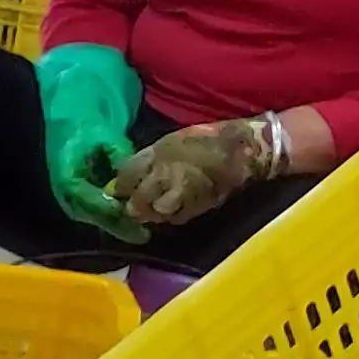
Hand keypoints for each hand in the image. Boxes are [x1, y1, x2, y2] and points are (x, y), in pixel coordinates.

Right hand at [36, 43, 143, 239]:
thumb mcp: (101, 131)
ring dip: (114, 217)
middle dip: (118, 224)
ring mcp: (67, 179)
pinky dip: (109, 204)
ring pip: (92, 208)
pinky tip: (126, 203)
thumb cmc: (78, 106)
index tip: (142, 229)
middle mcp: (64, 183)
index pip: (96, 206)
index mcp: (68, 175)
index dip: (119, 219)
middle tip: (144, 231)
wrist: (59, 89)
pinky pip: (91, 196)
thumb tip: (132, 178)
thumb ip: (117, 155)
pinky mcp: (72, 174)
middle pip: (93, 214)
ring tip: (140, 221)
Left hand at [115, 113, 279, 231]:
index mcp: (157, 155)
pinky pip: (177, 218)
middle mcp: (167, 175)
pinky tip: (173, 209)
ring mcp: (183, 192)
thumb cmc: (203, 140)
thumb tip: (126, 178)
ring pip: (157, 212)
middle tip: (133, 206)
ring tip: (153, 209)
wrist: (241, 149)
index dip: (121, 186)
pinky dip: (172, 216)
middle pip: (138, 200)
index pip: (127, 176)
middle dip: (134, 205)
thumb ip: (147, 160)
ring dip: (152, 213)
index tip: (118, 191)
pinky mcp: (199, 206)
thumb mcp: (169, 142)